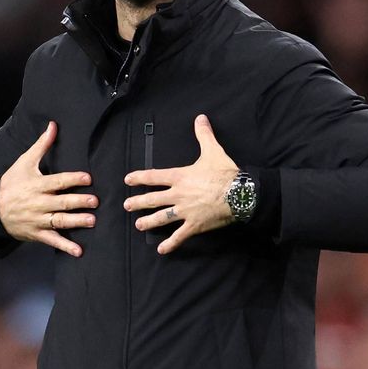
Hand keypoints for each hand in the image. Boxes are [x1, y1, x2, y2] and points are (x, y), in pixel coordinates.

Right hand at [0, 121, 96, 256]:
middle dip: (78, 202)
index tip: (87, 178)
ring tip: (91, 221)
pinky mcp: (37, 233)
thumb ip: (42, 145)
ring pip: (59, 221)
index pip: (57, 181)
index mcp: (36, 184)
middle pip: (60, 202)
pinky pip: (52, 240)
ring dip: (75, 222)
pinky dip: (65, 247)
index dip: (72, 179)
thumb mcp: (24, 162)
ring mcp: (37, 219)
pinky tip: (78, 251)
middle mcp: (38, 202)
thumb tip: (53, 125)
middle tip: (94, 201)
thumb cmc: (11, 182)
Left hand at [123, 114, 237, 254]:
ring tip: (138, 225)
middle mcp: (178, 195)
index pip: (154, 177)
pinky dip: (170, 244)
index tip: (128, 179)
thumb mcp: (213, 150)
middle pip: (153, 199)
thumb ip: (204, 134)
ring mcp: (185, 211)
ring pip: (161, 218)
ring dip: (148, 222)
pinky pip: (179, 236)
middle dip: (138, 202)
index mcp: (180, 177)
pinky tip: (161, 250)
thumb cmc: (226, 173)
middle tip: (127, 205)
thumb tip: (200, 118)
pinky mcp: (195, 225)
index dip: (139, 177)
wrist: (240, 194)